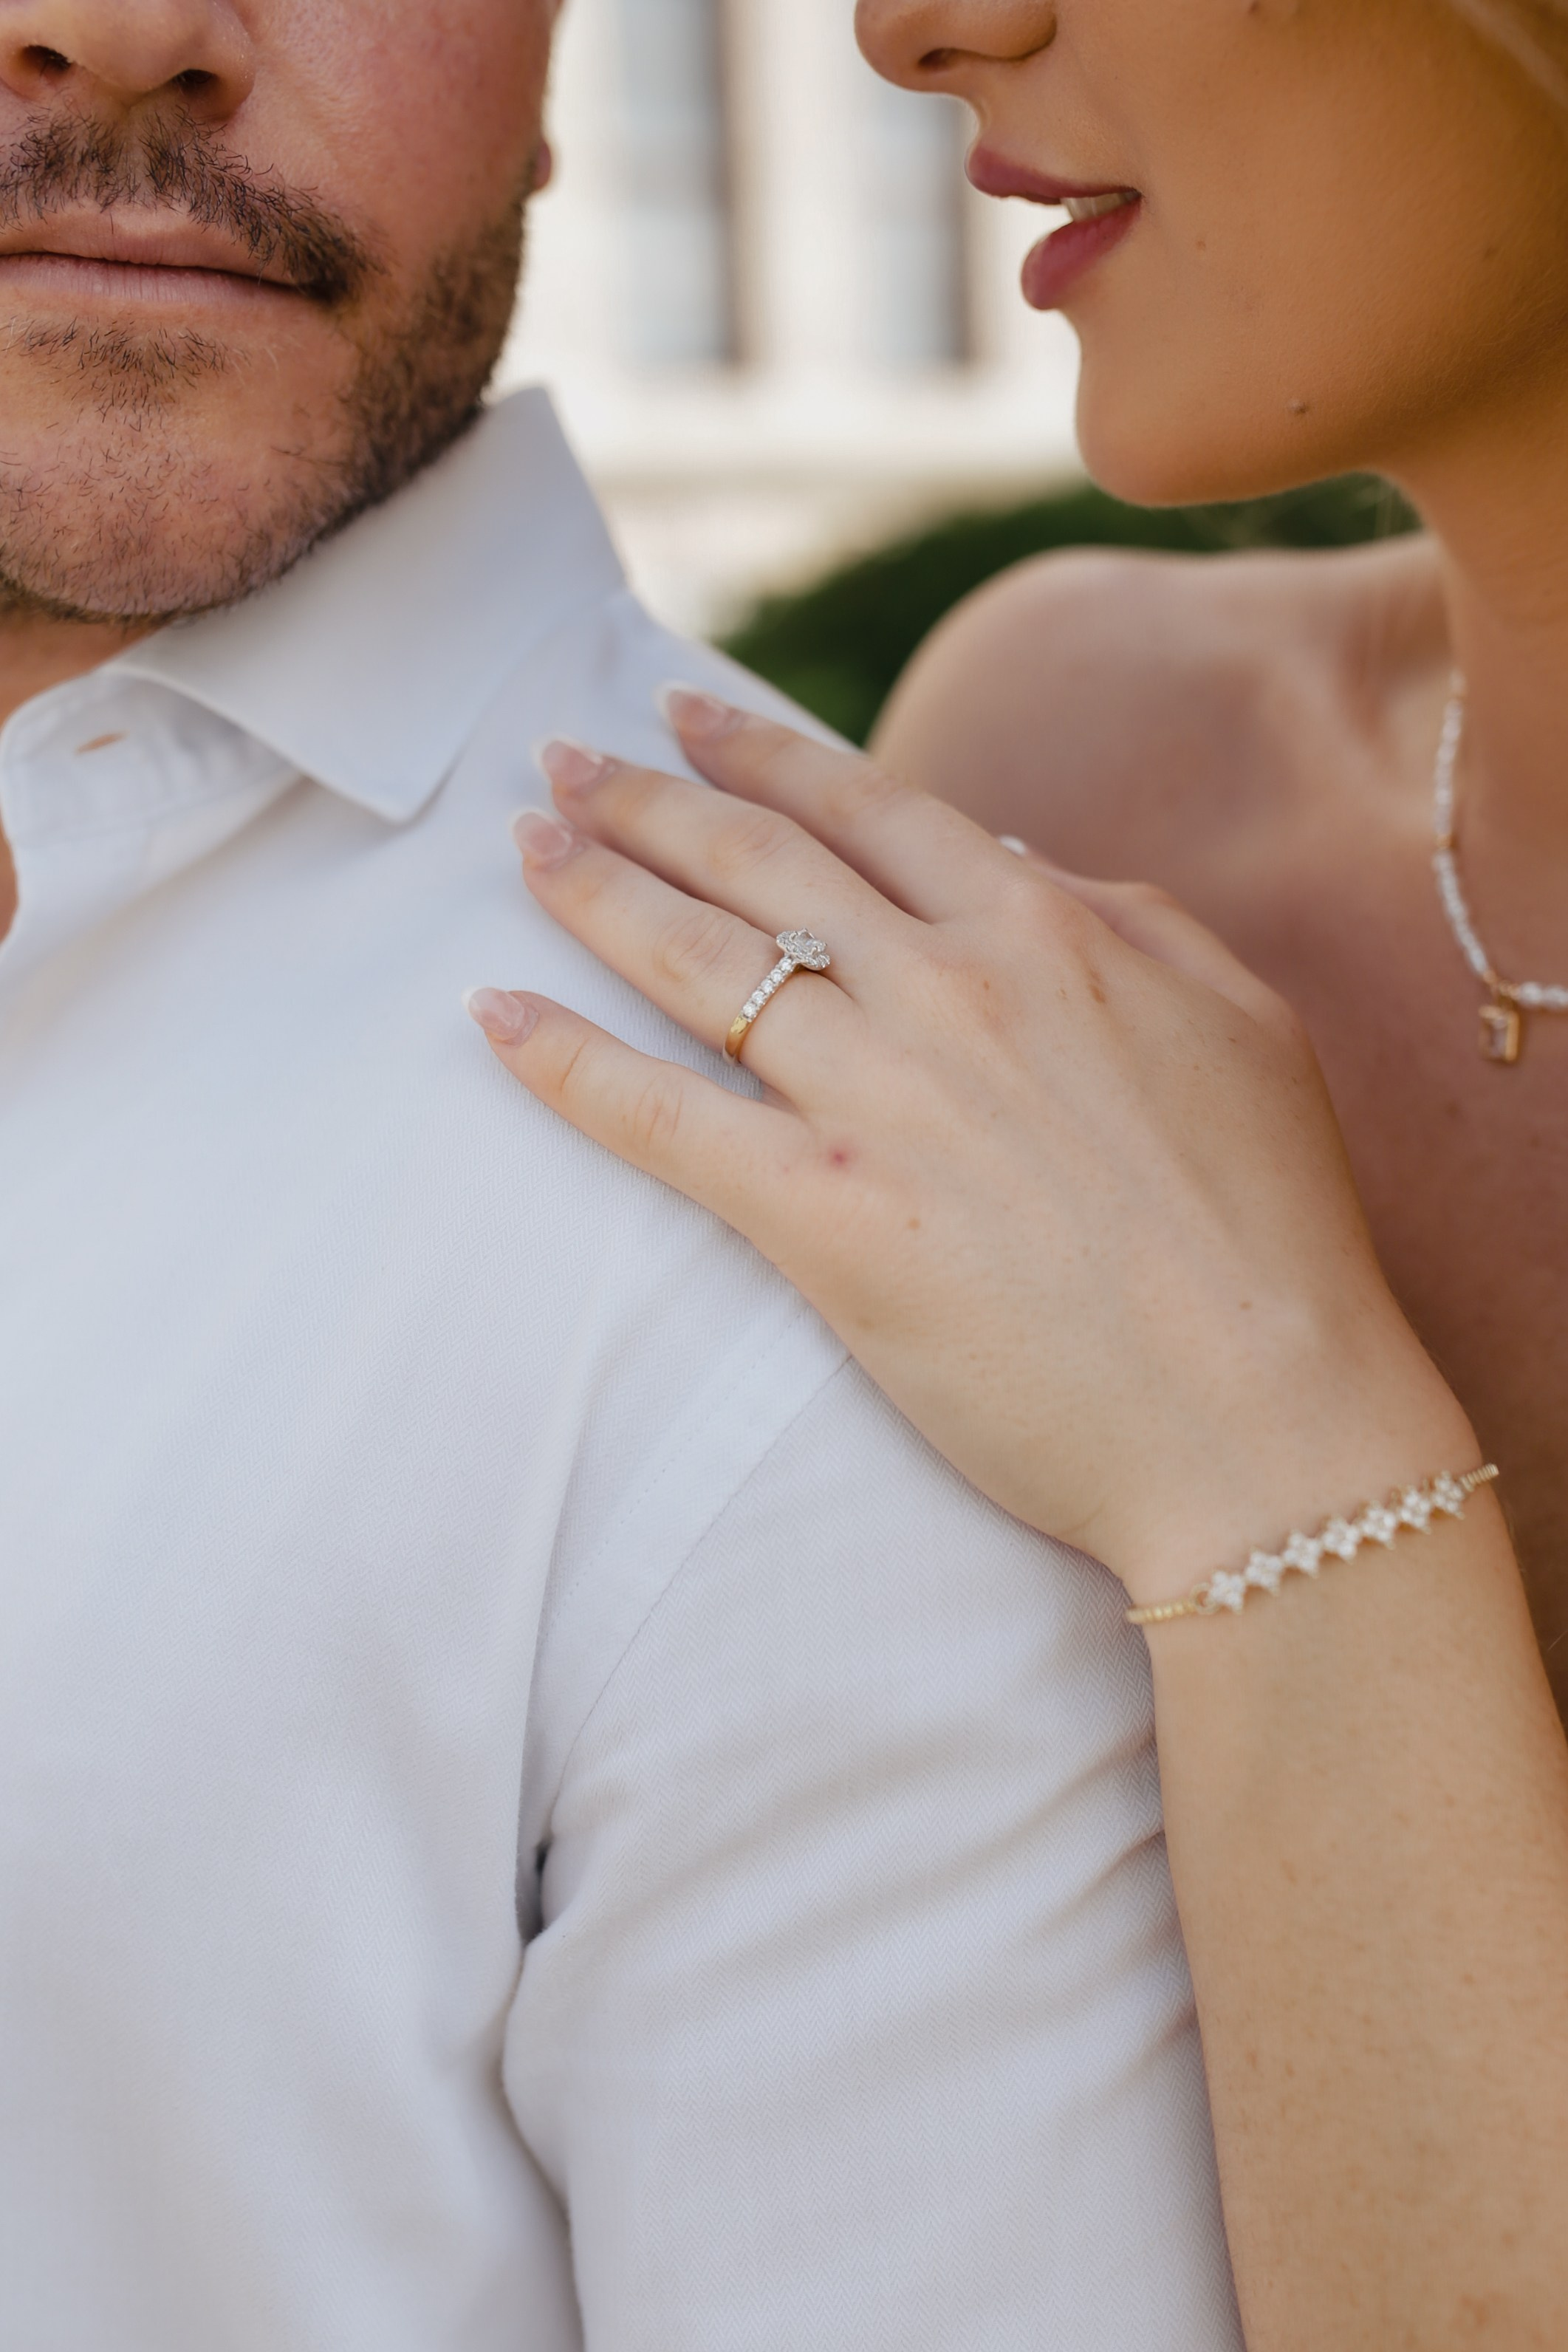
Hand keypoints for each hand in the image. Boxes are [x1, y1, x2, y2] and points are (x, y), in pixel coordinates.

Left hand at [466, 691, 1471, 1604]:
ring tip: (524, 844)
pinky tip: (492, 1016)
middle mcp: (952, 992)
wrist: (1268, 1420)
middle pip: (759, 865)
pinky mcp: (828, 1222)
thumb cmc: (1270, 1235)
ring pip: (699, 963)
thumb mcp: (1238, 1026)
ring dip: (593, 890)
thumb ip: (1127, 922)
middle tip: (555, 758)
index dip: (760, 754)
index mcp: (1052, 935)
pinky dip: (566, 1063)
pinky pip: (663, 1120)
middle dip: (644, 798)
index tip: (684, 717)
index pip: (868, 811)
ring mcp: (883, 1103)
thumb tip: (1016, 861)